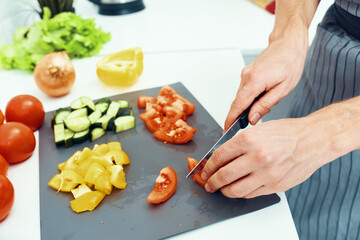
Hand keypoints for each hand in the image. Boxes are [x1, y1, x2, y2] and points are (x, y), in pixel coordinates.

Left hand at [202, 117, 326, 197]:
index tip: (205, 170)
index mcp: (249, 140)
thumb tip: (221, 156)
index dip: (208, 166)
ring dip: (224, 191)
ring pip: (236, 190)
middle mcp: (257, 157)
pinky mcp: (276, 185)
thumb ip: (239, 143)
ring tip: (221, 189)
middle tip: (208, 183)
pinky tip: (238, 188)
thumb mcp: (259, 129)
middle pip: (224, 175)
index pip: (219, 156)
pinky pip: (251, 194)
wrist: (313, 140)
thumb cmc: (288, 132)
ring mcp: (267, 174)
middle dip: (211, 181)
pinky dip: (241, 192)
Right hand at [224, 32, 307, 131]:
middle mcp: (246, 76)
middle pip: (237, 102)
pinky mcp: (247, 73)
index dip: (230, 120)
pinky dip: (248, 98)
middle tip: (243, 128)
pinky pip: (244, 90)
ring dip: (246, 106)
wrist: (288, 43)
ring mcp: (245, 74)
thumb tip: (252, 118)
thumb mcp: (283, 89)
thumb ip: (265, 105)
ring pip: (241, 96)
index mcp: (255, 81)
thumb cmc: (290, 62)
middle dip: (238, 116)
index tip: (226, 130)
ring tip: (259, 111)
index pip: (237, 105)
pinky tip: (259, 100)